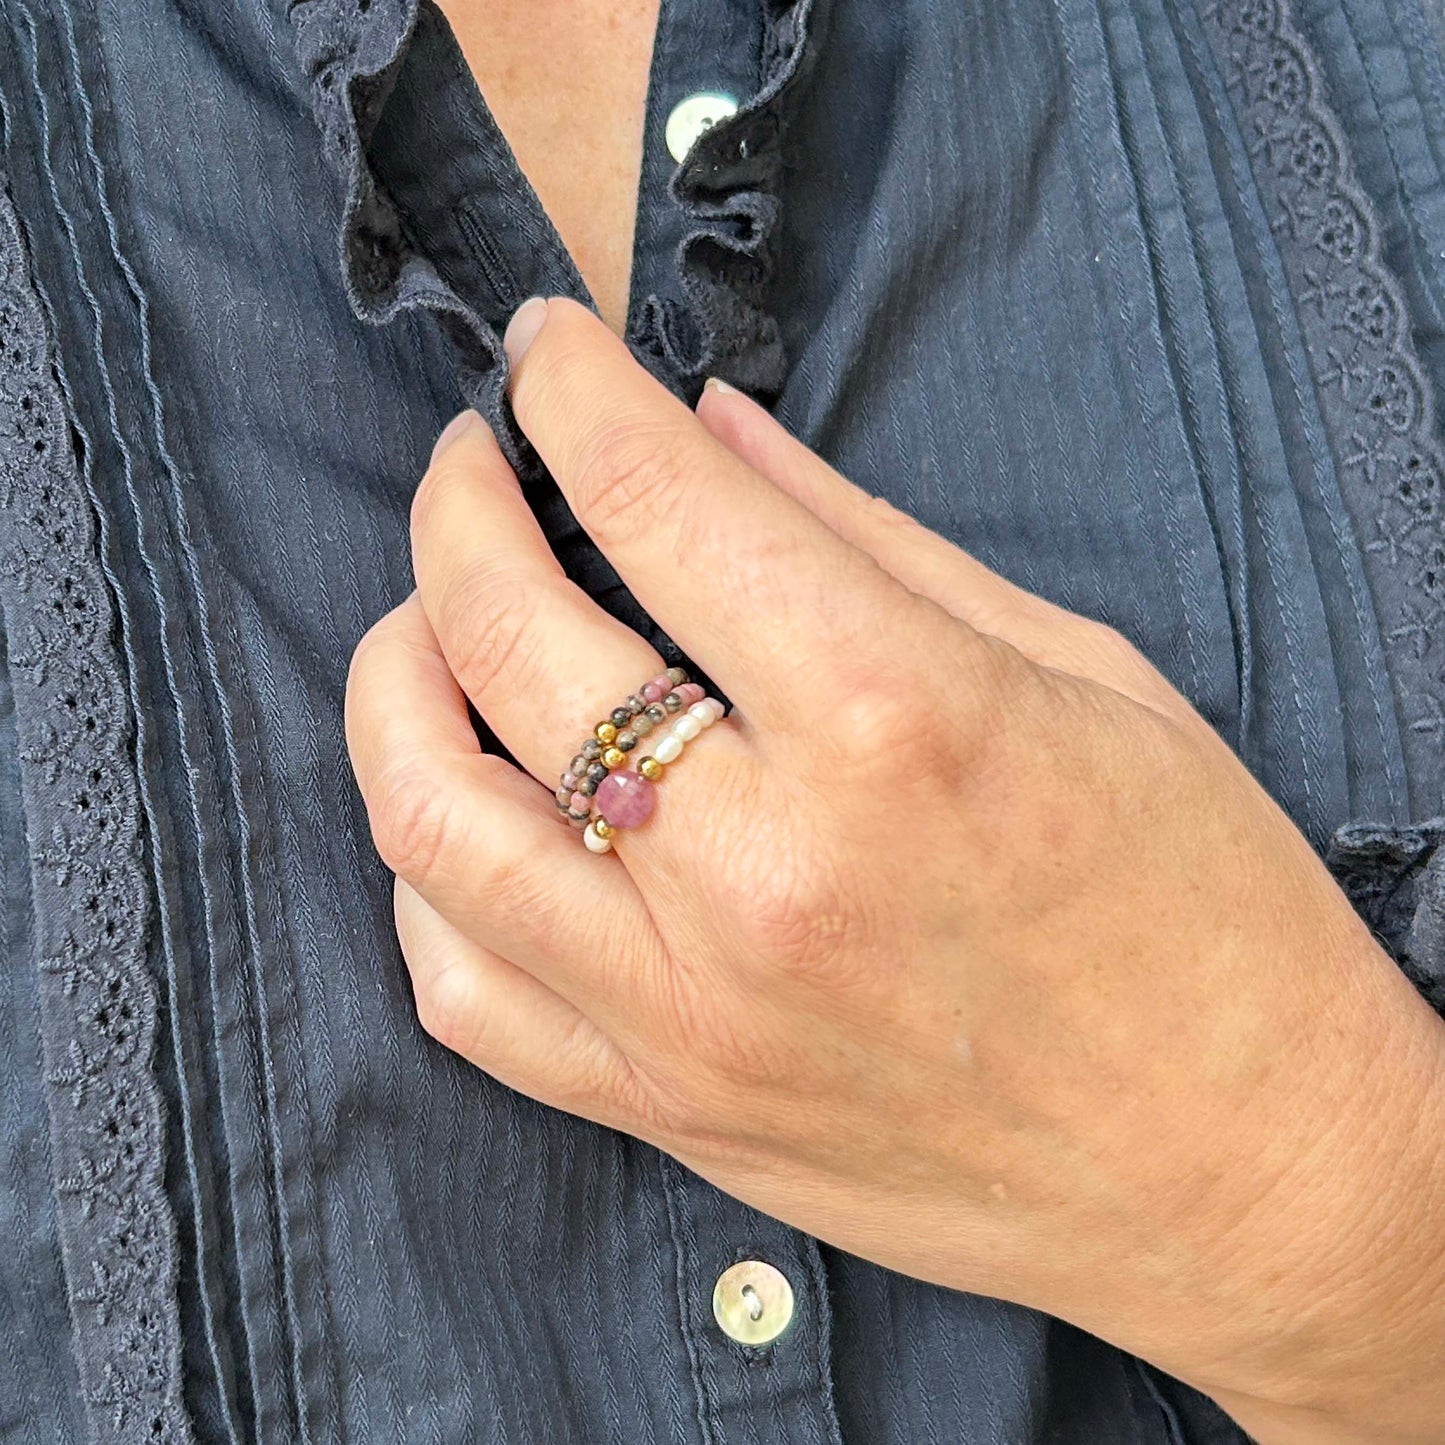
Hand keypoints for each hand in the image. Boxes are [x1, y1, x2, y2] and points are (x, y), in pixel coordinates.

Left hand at [345, 297, 1444, 1441]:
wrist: (1242, 1171)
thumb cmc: (1205, 912)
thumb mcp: (1075, 674)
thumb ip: (867, 538)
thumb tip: (713, 429)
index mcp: (894, 720)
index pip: (657, 499)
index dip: (573, 389)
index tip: (548, 351)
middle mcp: (766, 869)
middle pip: (511, 637)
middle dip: (460, 504)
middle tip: (474, 460)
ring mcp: (695, 1009)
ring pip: (432, 819)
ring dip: (394, 679)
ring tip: (426, 620)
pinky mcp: (672, 1108)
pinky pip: (466, 991)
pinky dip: (429, 875)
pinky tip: (469, 809)